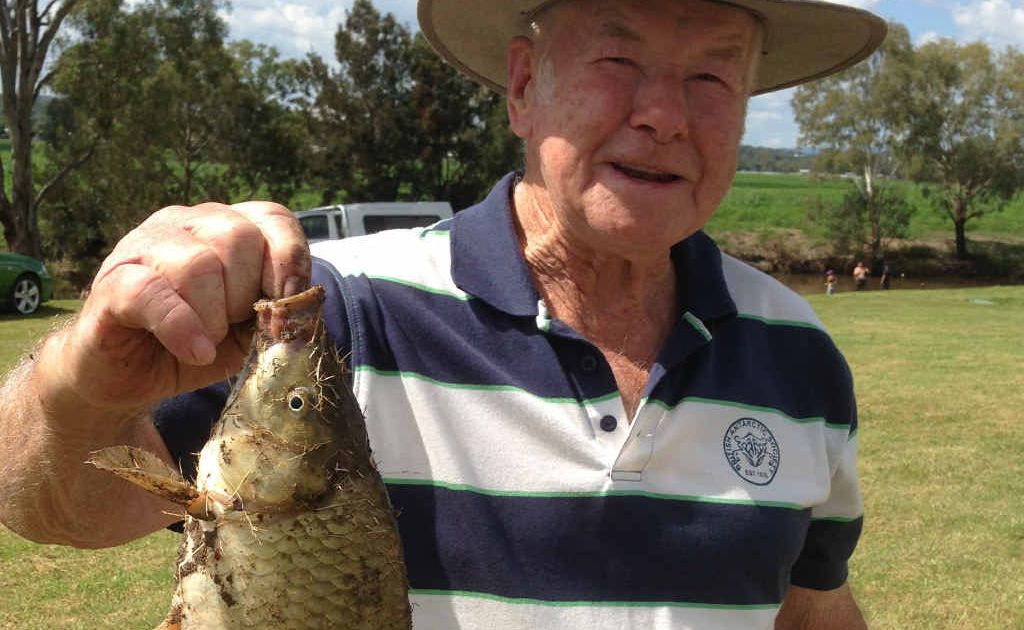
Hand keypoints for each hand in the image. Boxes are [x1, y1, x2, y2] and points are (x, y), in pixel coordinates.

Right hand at [45, 201, 309, 410]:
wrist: (127, 377)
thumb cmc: (197, 345)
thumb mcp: (252, 330)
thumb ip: (278, 313)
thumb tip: (299, 310)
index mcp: (225, 227)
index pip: (272, 217)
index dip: (290, 258)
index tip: (289, 301)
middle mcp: (185, 224)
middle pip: (238, 237)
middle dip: (246, 294)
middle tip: (232, 328)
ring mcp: (144, 246)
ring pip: (198, 264)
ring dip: (214, 317)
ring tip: (207, 342)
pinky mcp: (114, 282)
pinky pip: (156, 294)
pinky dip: (184, 328)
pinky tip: (196, 352)